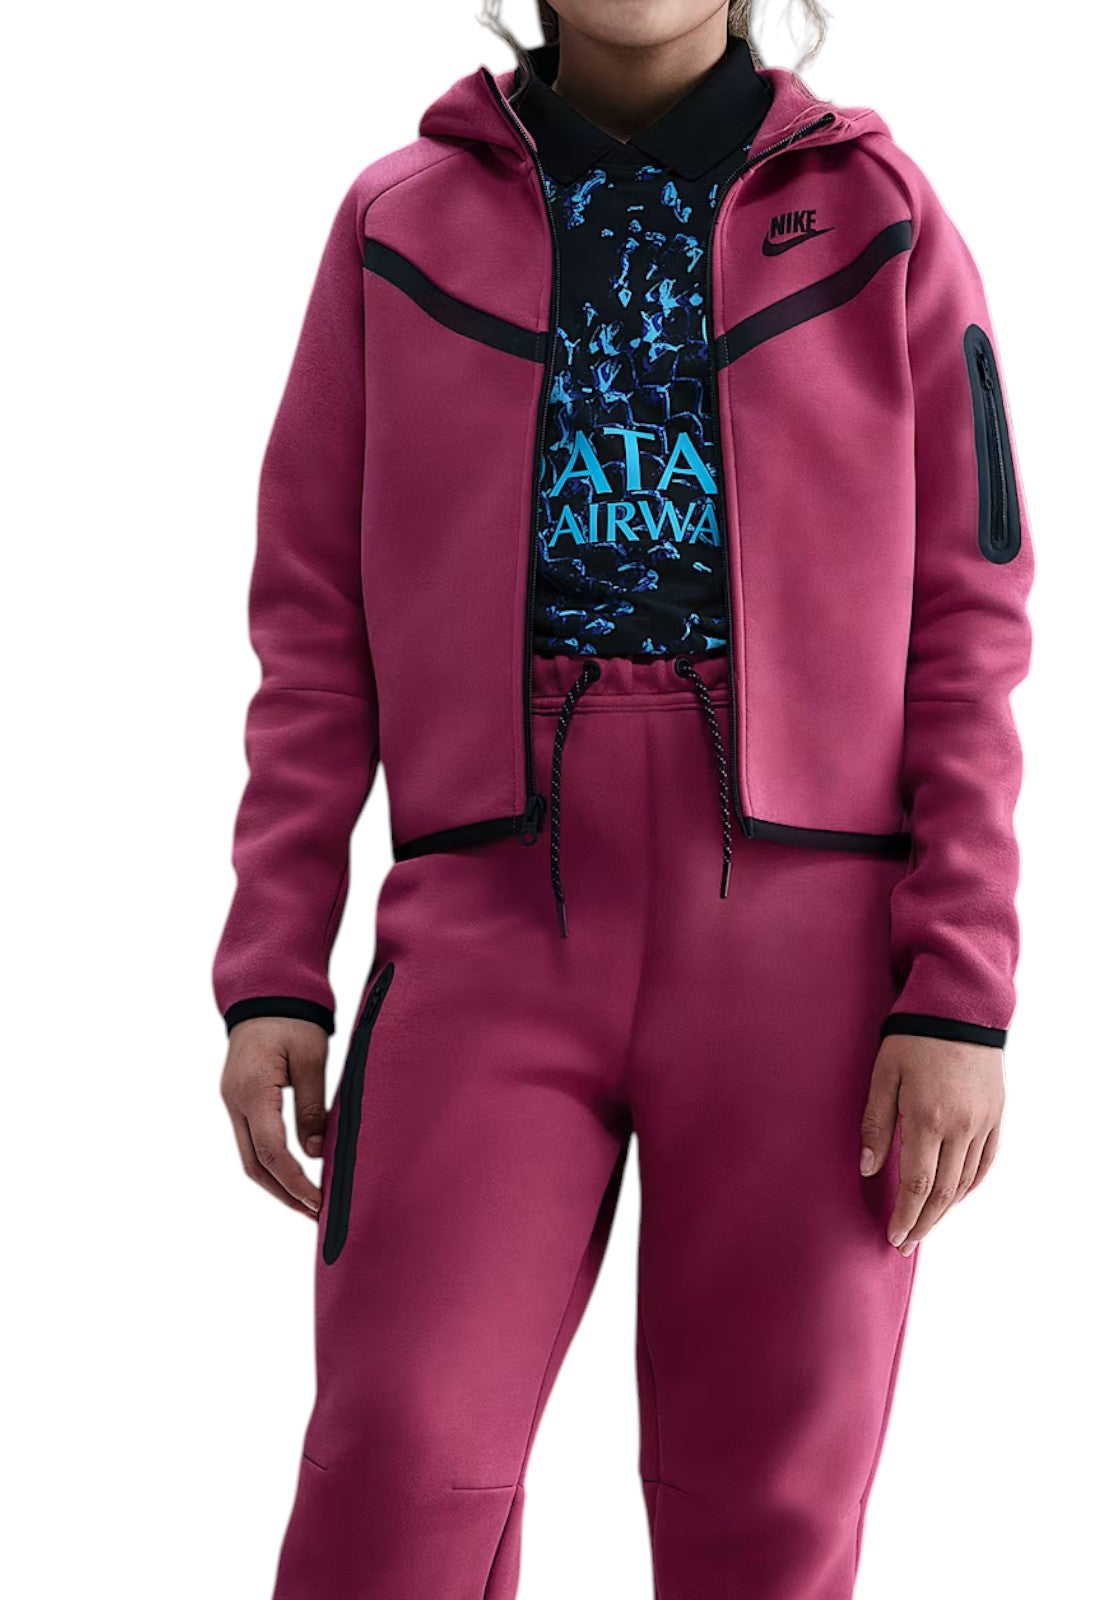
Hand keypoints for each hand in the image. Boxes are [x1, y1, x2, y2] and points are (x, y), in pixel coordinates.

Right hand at [221, 1017, 328, 1216]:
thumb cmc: (293, 1020)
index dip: (295, 1183)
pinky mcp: (238, 1099)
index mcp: (253, 1091)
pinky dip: (270, 1163)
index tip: (318, 1203)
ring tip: (307, 1203)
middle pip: (254, 1165)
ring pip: (249, 1157)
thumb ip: (312, 1106)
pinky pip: (251, 1140)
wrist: (266, 993)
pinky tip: (292, 1174)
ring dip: (276, 1183)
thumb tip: (314, 1153)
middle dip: (284, 1194)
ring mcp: (233, 1101)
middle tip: (315, 1214)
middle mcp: (235, 1101)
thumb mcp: (312, 1058)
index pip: (272, 1152)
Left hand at [859, 1034, 1004, 1254]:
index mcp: (927, 1118)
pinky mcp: (996, 1115)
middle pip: (943, 1191)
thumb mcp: (882, 1075)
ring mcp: (983, 1123)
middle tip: (906, 1243)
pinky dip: (970, 1185)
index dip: (906, 1215)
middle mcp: (960, 1127)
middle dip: (923, 1222)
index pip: (917, 1184)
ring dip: (945, 1209)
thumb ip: (875, 1123)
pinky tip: (955, 1196)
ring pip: (965, 1181)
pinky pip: (986, 1161)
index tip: (894, 1236)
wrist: (959, 1008)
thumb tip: (869, 1168)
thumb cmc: (912, 1038)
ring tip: (926, 1226)